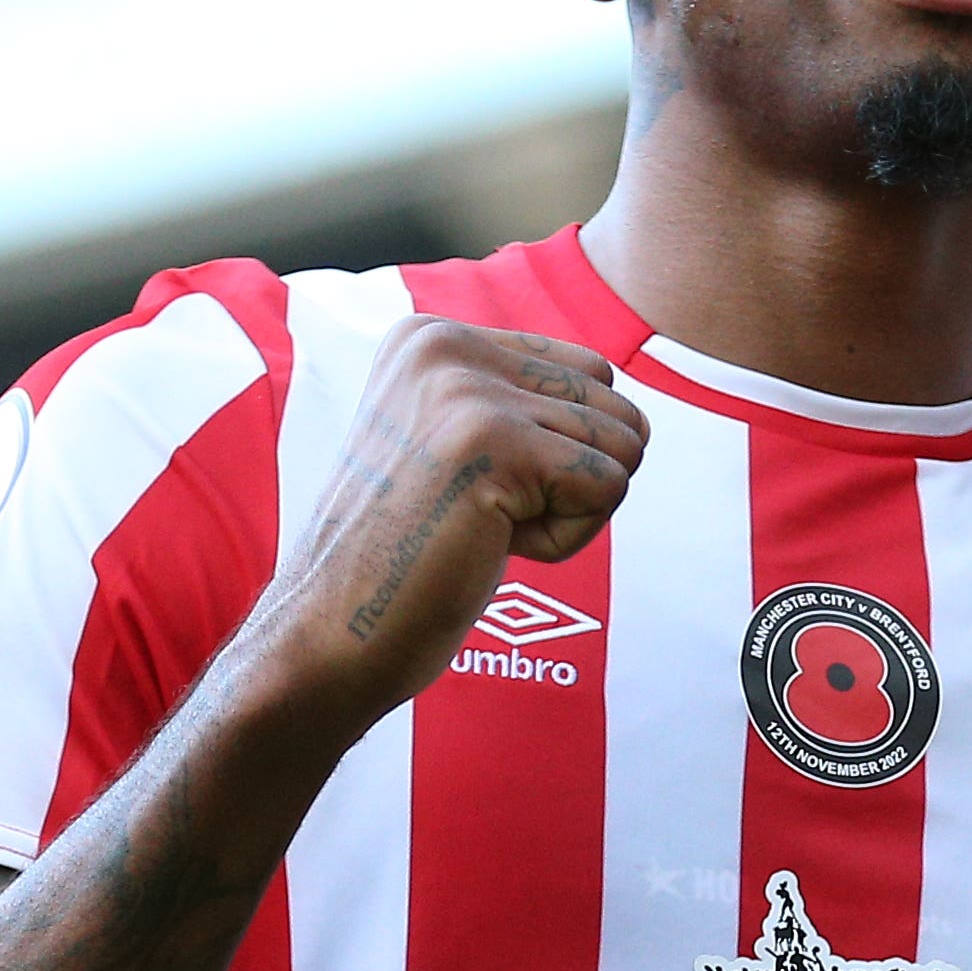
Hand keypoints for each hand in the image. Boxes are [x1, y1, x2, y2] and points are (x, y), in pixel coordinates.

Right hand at [250, 316, 648, 726]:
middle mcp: (445, 346)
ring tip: (484, 529)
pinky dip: (568, 537)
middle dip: (574, 479)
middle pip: (610, 402)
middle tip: (483, 517)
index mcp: (431, 336)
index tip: (478, 487)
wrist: (332, 633)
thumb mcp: (456, 447)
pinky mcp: (495, 442)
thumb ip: (525, 408)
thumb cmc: (409, 557)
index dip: (561, 449)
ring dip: (570, 511)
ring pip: (618, 444)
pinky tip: (493, 545)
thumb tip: (639, 423)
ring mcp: (467, 389)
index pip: (586, 370)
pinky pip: (608, 485)